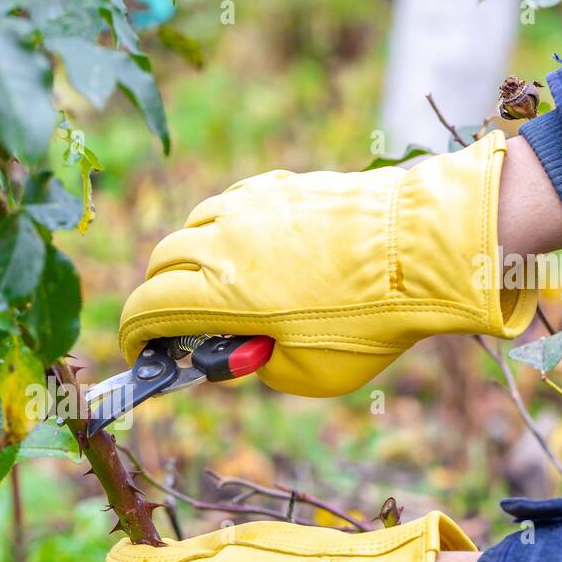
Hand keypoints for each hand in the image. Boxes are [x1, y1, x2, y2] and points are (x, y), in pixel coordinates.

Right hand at [117, 132, 543, 396]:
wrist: (427, 250)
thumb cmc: (370, 321)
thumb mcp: (307, 374)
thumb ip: (260, 364)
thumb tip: (245, 348)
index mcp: (222, 293)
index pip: (147, 307)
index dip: (134, 334)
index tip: (141, 349)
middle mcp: (224, 242)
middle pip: (161, 262)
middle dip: (158, 294)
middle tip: (176, 320)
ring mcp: (252, 206)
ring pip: (193, 226)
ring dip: (190, 257)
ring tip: (214, 282)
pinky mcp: (281, 186)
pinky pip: (232, 204)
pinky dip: (225, 228)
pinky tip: (251, 247)